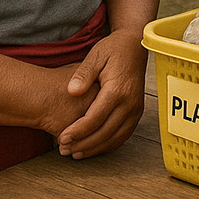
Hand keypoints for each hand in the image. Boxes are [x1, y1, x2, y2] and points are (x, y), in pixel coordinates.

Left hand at [55, 29, 147, 159]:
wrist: (135, 45)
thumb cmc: (113, 49)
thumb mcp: (95, 55)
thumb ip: (83, 74)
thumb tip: (72, 91)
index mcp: (117, 89)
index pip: (95, 118)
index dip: (77, 131)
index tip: (62, 138)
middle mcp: (129, 102)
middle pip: (105, 132)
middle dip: (83, 144)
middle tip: (65, 150)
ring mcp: (135, 108)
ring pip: (115, 137)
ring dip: (95, 148)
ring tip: (76, 153)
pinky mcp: (137, 111)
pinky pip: (123, 135)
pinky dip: (108, 144)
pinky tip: (94, 147)